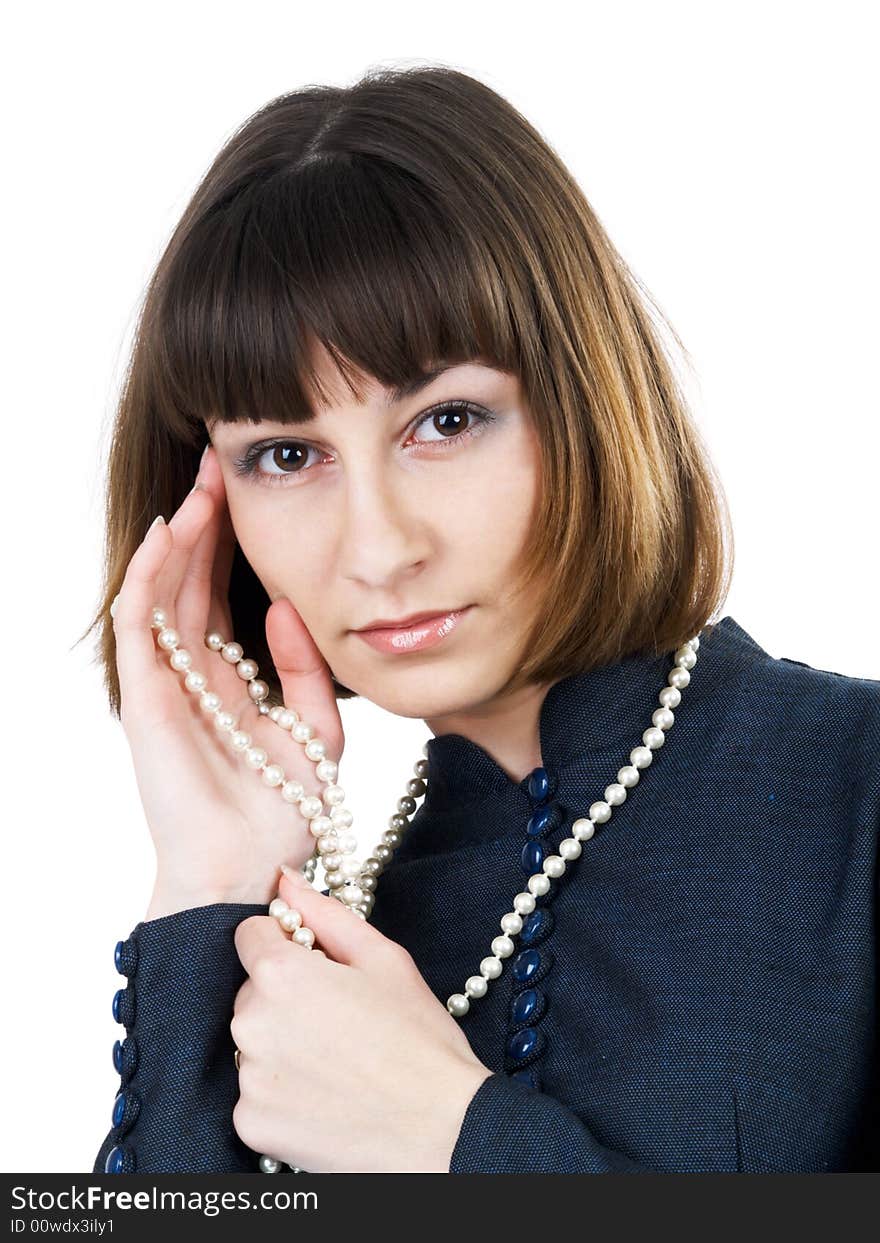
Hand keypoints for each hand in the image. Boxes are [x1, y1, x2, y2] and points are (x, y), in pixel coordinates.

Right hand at [111, 445, 344, 912]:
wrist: (252, 867)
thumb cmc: (282, 812)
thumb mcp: (317, 731)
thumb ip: (306, 669)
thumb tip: (289, 605)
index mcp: (229, 679)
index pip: (223, 594)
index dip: (232, 543)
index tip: (250, 490)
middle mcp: (192, 674)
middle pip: (190, 580)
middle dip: (204, 522)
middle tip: (218, 463)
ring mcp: (165, 683)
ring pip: (161, 591)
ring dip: (177, 536)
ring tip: (200, 483)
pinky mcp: (146, 696)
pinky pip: (138, 625)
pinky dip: (147, 577)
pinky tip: (169, 534)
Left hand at [230, 868, 492, 1172]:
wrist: (440, 1129)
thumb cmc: (419, 1041)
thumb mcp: (383, 958)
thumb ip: (326, 914)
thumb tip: (286, 881)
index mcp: (282, 974)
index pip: (250, 935)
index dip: (286, 943)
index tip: (317, 965)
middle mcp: (252, 1023)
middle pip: (252, 990)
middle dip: (285, 996)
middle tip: (340, 1019)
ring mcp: (248, 1078)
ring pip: (253, 1042)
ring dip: (283, 1043)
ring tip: (338, 1060)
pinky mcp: (251, 1123)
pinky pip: (256, 1092)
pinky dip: (282, 1092)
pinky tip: (326, 1095)